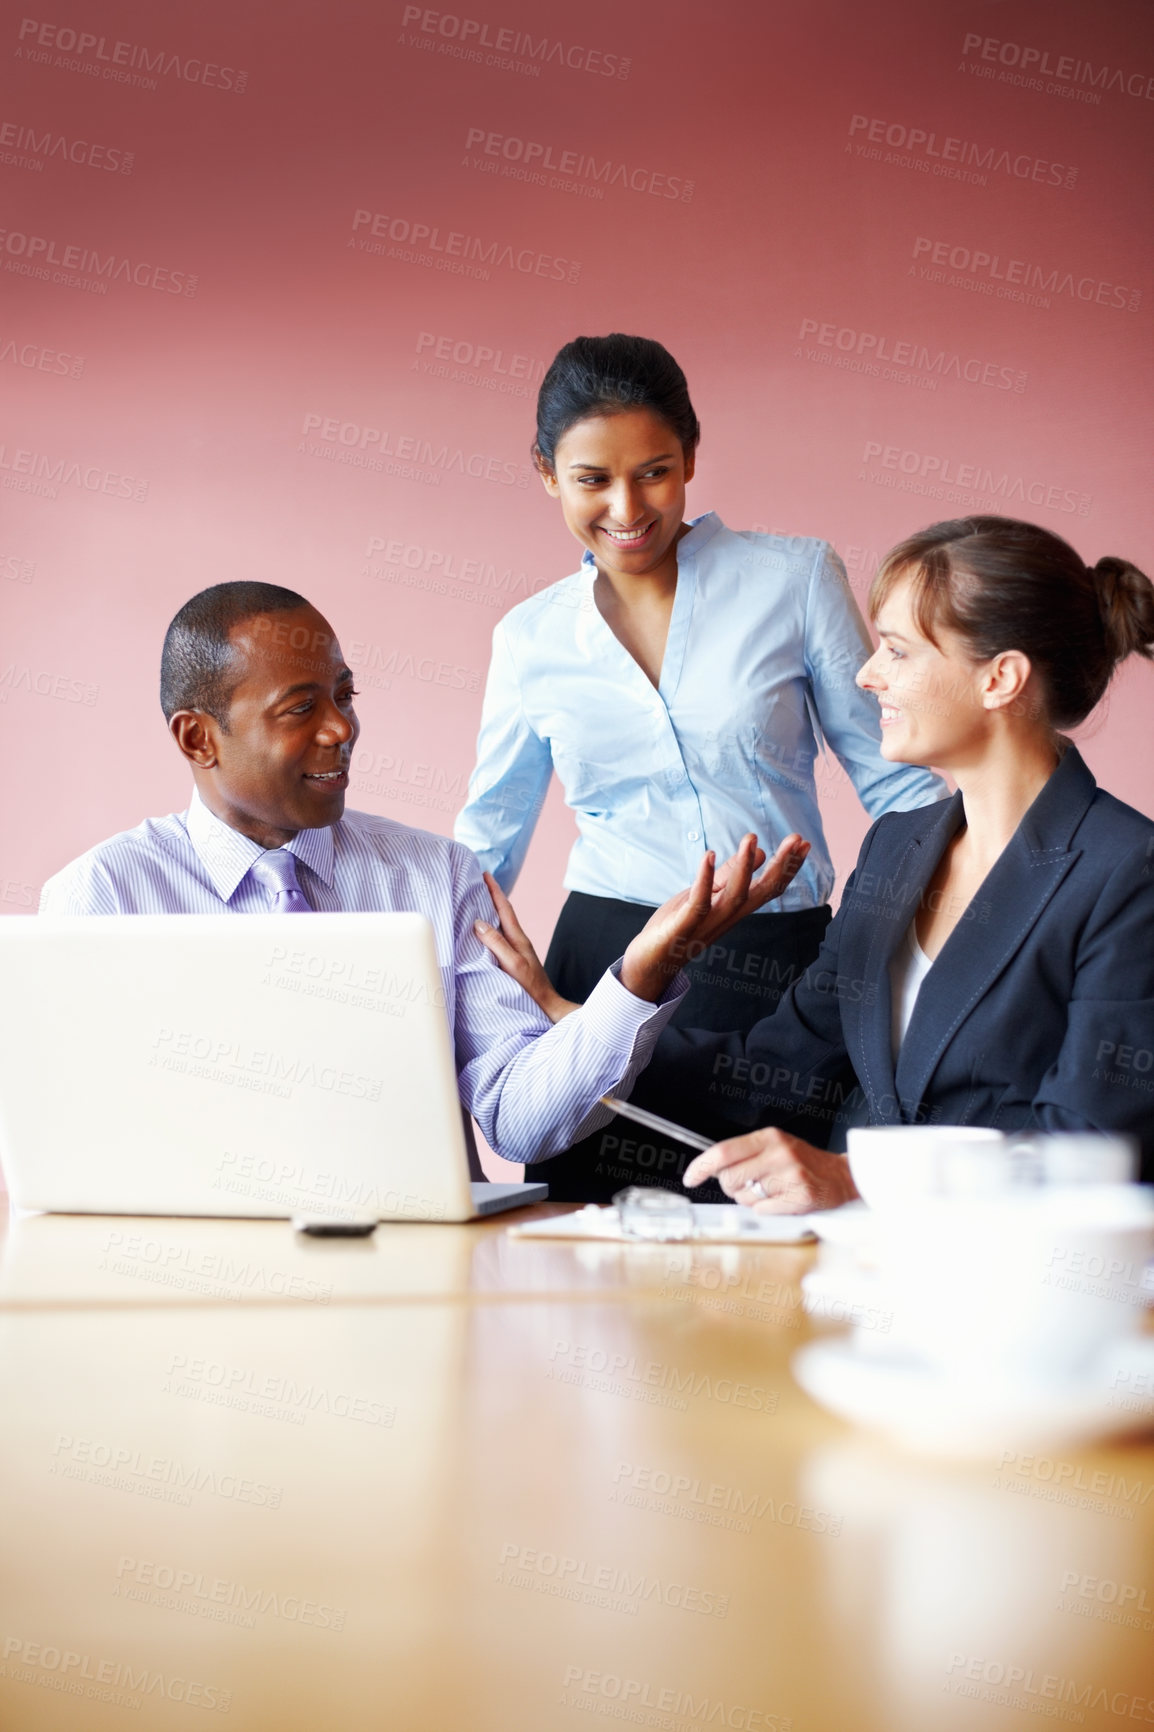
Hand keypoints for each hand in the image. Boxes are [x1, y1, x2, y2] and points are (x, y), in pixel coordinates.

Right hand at [474, 874, 577, 1022]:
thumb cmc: (530, 988)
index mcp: (518, 939)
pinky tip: (484, 934)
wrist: (547, 1006)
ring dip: (491, 912)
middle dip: (491, 896)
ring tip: (478, 902)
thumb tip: (478, 922)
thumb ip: (496, 943)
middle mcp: (519, 941)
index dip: (494, 891)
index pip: (504, 909)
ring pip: (502, 925)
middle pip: (503, 913)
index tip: (485, 874)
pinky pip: (500, 938)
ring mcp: (518, 951)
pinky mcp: (515, 961)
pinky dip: (491, 929)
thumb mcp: (512, 964)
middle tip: (478, 882)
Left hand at [619, 832, 809, 1002]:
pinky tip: (708, 855)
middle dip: (780, 866)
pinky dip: (704, 880)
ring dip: (744, 867)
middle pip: (761, 892)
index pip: (768, 888)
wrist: (651, 963)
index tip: (804, 844)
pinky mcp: (683, 927)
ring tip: (751, 839)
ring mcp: (707, 923)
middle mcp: (727, 917)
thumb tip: (758, 852)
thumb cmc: (678, 925)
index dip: (787, 868)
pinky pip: (698, 904)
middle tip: (797, 840)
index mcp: (733, 909)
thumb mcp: (706, 894)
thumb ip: (729, 875)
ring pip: (734, 896)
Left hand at [682, 1126, 858, 1213]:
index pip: (724, 1151)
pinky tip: (782, 1200)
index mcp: (769, 1137)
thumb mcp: (775, 1146)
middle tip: (750, 1184)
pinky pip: (763, 1210)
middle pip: (730, 1178)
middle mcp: (780, 1153)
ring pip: (745, 1197)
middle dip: (732, 1187)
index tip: (690, 1177)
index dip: (701, 1166)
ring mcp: (791, 1175)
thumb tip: (710, 1167)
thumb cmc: (803, 1163)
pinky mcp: (800, 1197)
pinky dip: (768, 1209)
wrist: (841, 1177)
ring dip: (751, 1199)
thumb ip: (745, 1153)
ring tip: (772, 1190)